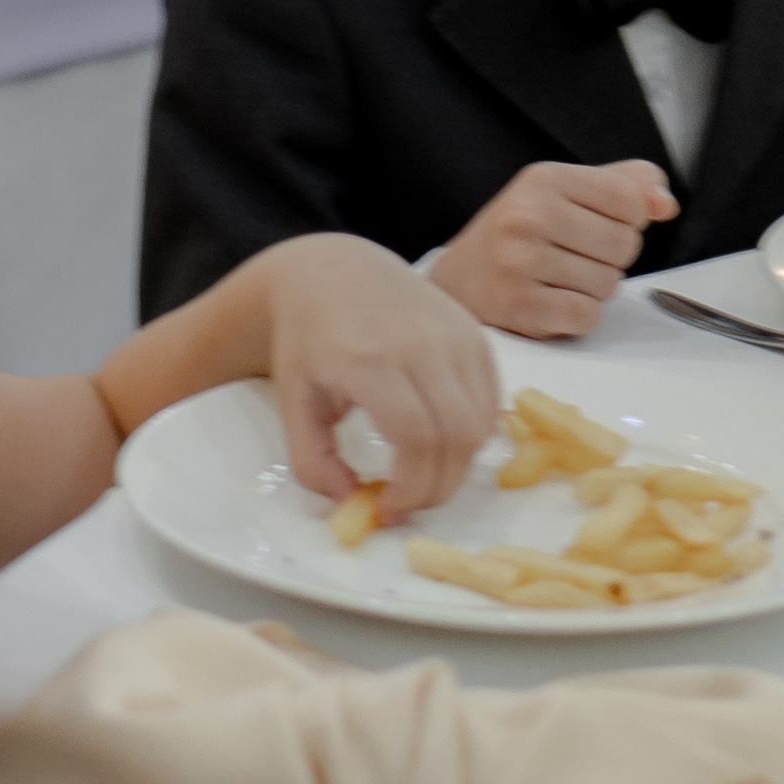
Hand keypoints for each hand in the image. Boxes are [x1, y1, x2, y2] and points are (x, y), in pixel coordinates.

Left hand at [264, 234, 501, 520]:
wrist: (332, 272)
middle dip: (437, 487)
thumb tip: (351, 503)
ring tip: (421, 478)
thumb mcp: (293, 402)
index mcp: (368, 357)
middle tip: (408, 505)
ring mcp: (456, 334)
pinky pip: (490, 402)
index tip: (389, 511)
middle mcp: (421, 342)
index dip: (411, 487)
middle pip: (456, 436)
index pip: (415, 436)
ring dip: (457, 467)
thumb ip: (312, 460)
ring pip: (481, 424)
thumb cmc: (308, 340)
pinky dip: (471, 436)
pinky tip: (438, 445)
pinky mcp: (476, 334)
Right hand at [428, 159, 678, 338]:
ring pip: (608, 285)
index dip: (626, 220)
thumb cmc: (521, 235)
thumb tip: (666, 205)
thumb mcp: (566, 192)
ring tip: (556, 280)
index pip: (630, 200)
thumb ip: (626, 186)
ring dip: (592, 290)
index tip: (593, 225)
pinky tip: (549, 303)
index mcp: (543, 179)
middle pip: (624, 245)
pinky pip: (586, 316)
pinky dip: (577, 317)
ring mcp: (518, 261)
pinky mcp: (517, 305)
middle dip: (609, 258)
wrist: (456, 281)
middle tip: (569, 257)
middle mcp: (527, 215)